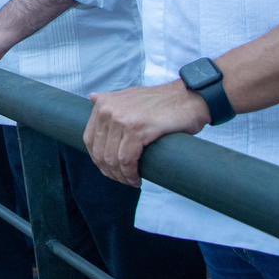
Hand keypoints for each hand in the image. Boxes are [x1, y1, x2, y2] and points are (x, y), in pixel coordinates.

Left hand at [83, 82, 208, 186]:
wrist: (189, 97)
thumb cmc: (162, 102)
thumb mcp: (130, 96)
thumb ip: (112, 101)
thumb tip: (92, 98)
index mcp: (103, 104)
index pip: (89, 139)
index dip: (98, 160)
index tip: (110, 170)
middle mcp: (108, 110)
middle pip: (100, 152)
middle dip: (110, 172)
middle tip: (124, 180)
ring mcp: (121, 119)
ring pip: (112, 159)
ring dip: (121, 176)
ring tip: (132, 181)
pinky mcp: (137, 129)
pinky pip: (127, 160)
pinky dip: (130, 174)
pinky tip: (137, 179)